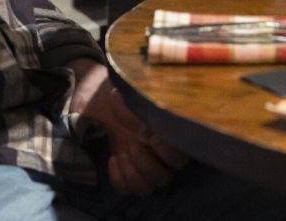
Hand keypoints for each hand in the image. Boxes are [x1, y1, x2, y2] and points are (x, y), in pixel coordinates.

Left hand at [68, 60, 186, 196]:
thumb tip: (151, 105)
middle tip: (132, 144)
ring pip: (146, 189)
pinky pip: (126, 189)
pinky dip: (118, 178)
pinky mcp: (126, 177)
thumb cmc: (127, 99)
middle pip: (163, 179)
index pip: (179, 159)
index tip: (150, 135)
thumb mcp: (137, 97)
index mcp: (170, 141)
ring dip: (133, 173)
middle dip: (146, 163)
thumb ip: (146, 103)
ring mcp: (143, 171)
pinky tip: (113, 158)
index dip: (167, 152)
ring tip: (122, 151)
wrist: (106, 105)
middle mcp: (162, 162)